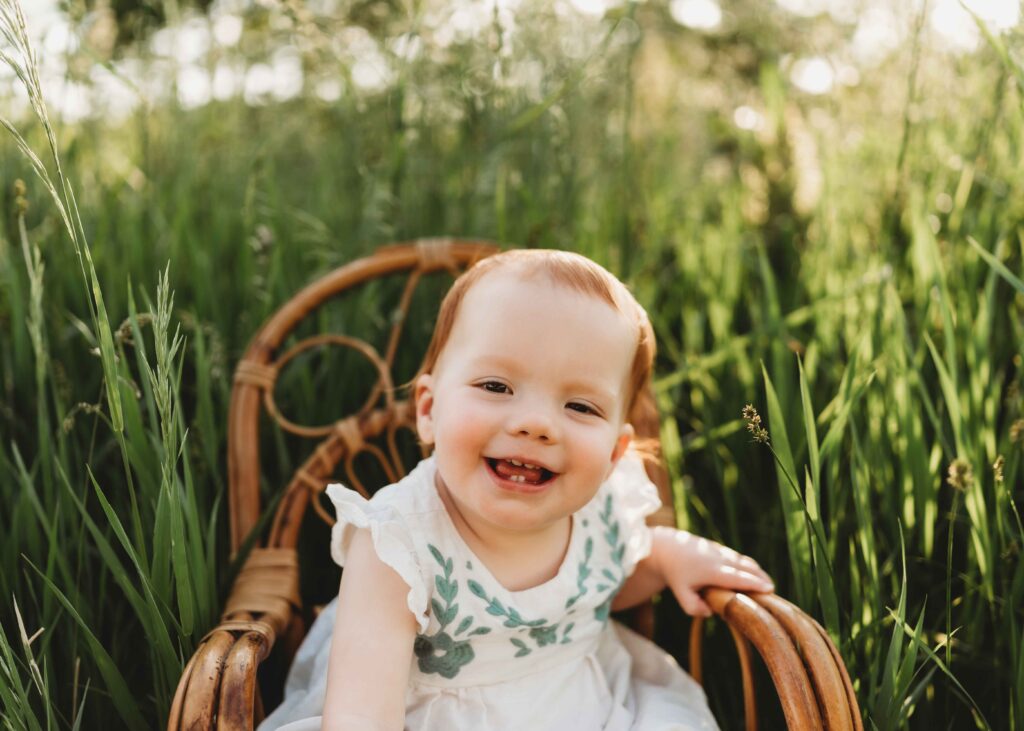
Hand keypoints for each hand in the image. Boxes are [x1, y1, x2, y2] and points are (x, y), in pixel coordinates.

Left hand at [651, 527, 773, 617]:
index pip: (739, 578)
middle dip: (761, 577)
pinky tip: (753, 574)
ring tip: (766, 583)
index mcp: (713, 571)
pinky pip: (738, 557)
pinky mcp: (720, 548)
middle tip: (772, 591)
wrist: (667, 548)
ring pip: (744, 561)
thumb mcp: (681, 594)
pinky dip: (748, 565)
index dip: (755, 583)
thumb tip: (711, 612)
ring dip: (756, 571)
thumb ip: (694, 608)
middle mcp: (720, 559)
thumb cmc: (676, 574)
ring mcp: (721, 551)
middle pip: (747, 568)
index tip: (770, 589)